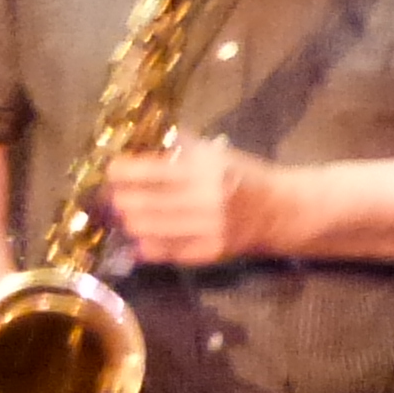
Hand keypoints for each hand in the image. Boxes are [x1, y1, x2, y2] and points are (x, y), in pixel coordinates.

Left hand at [103, 134, 286, 265]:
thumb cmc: (247, 175)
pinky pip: (165, 252)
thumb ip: (182, 147)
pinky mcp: (210, 252)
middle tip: (110, 195)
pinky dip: (145, 246)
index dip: (122, 171)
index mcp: (206, 170)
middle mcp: (205, 201)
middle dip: (118, 199)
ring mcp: (208, 230)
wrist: (283, 211)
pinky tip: (138, 239)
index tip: (110, 170)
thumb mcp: (218, 153)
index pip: (150, 171)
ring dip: (129, 222)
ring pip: (147, 229)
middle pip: (141, 203)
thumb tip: (141, 140)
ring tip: (124, 214)